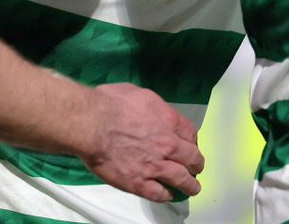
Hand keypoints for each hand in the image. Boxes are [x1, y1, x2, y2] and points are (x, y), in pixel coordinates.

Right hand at [80, 82, 203, 202]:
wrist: (92, 123)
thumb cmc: (110, 103)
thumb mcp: (138, 93)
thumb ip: (152, 105)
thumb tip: (152, 111)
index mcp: (168, 120)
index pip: (190, 134)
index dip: (192, 141)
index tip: (190, 145)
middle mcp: (167, 144)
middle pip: (192, 158)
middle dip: (196, 164)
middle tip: (196, 167)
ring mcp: (155, 165)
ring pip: (182, 179)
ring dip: (190, 185)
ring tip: (193, 188)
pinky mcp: (139, 183)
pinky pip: (159, 194)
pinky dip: (165, 195)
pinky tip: (167, 194)